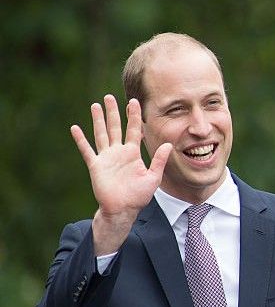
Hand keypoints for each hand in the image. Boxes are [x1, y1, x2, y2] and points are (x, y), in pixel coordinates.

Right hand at [70, 95, 171, 254]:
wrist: (123, 209)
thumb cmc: (139, 196)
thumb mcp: (153, 178)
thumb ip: (159, 161)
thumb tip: (168, 145)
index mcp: (133, 153)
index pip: (133, 130)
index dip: (133, 116)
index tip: (133, 101)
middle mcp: (119, 152)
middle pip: (115, 127)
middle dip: (113, 112)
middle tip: (110, 97)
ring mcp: (106, 158)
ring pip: (101, 134)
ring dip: (98, 120)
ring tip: (95, 105)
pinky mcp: (96, 165)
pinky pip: (87, 150)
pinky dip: (81, 139)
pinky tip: (75, 128)